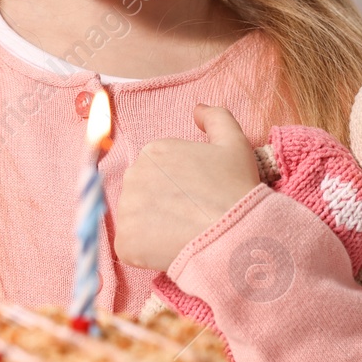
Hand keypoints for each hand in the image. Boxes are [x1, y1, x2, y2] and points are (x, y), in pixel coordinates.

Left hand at [114, 103, 260, 272]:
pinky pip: (130, 248)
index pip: (156, 173)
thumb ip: (215, 117)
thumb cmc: (236, 189)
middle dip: (160, 206)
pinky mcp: (125, 241)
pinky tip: (170, 250)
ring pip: (135, 221)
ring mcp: (126, 209)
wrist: (235, 233)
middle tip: (190, 218)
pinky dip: (146, 253)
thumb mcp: (234, 142)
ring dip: (152, 230)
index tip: (195, 198)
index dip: (176, 189)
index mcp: (154, 151)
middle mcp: (133, 175)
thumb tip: (197, 109)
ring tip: (182, 234)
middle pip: (141, 194)